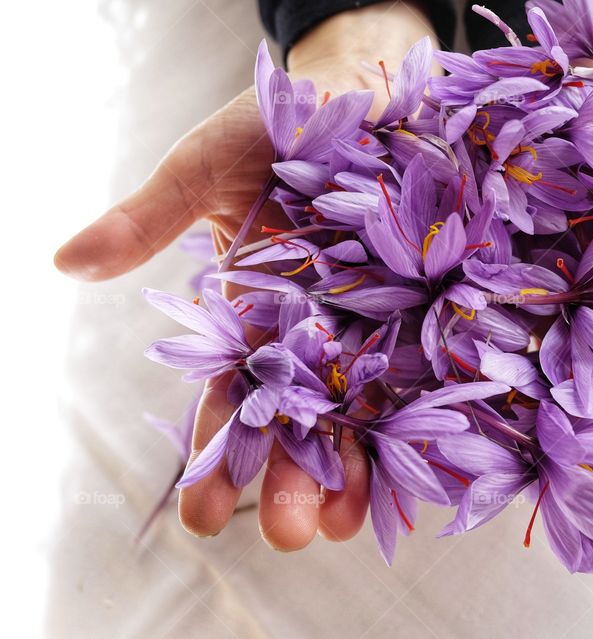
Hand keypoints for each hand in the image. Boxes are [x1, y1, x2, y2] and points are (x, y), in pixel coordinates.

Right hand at [55, 4, 439, 549]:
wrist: (366, 93)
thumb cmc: (278, 126)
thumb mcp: (206, 168)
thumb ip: (149, 220)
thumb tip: (67, 261)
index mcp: (253, 316)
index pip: (226, 400)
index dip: (213, 455)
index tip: (202, 515)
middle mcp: (313, 336)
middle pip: (298, 424)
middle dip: (289, 480)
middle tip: (286, 533)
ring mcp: (374, 328)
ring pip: (362, 416)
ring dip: (354, 472)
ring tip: (344, 522)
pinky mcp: (430, 311)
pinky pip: (427, 373)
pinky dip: (423, 421)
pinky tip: (419, 471)